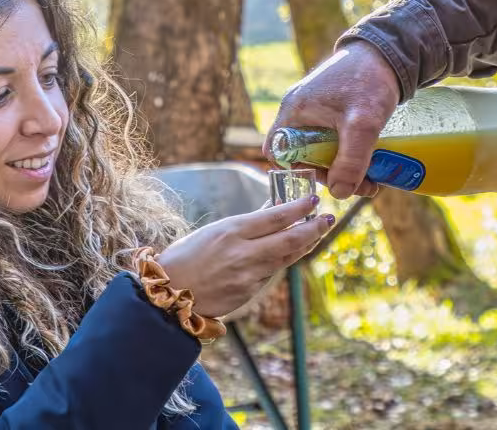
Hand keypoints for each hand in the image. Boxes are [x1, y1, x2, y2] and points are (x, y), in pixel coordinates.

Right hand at [153, 195, 330, 318]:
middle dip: (313, 228)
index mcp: (231, 230)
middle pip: (290, 238)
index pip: (275, 216)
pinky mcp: (248, 292)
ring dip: (304, 244)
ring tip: (316, 233)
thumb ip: (246, 223)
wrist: (168, 296)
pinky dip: (284, 260)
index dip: (299, 208)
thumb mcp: (214, 231)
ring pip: (286, 257)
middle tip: (327, 219)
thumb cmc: (186, 257)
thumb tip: (274, 207)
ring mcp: (248, 275)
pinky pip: (271, 272)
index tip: (314, 200)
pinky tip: (293, 251)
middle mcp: (243, 252)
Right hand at [271, 42, 401, 198]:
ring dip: (342, 166)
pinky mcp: (331, 108)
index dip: (297, 173)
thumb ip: (352, 160)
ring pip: (320, 149)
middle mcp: (299, 110)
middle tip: (359, 185)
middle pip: (303, 156)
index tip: (326, 181)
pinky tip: (369, 160)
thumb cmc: (370, 81)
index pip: (278, 153)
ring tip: (370, 178)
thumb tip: (339, 193)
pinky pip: (331, 138)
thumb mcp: (362, 124)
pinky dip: (348, 152)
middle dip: (331, 175)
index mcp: (295, 111)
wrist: (388, 53)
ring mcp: (315, 109)